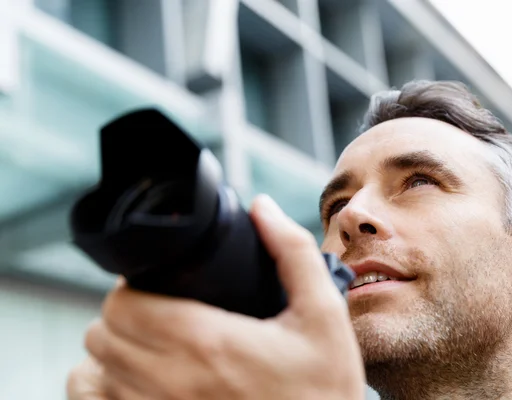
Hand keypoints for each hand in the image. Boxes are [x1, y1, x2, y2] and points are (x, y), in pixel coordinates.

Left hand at [67, 194, 364, 399]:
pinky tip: (140, 379)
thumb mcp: (324, 314)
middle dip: (125, 313)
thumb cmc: (323, 389)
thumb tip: (262, 207)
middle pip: (101, 335)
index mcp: (207, 343)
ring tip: (150, 344)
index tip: (159, 286)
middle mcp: (172, 383)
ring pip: (90, 374)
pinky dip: (106, 387)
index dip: (135, 287)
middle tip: (158, 310)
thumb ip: (293, 252)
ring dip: (114, 350)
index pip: (124, 304)